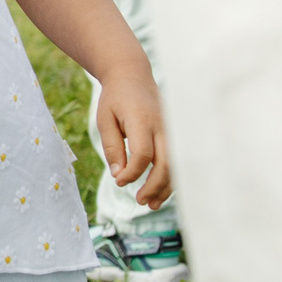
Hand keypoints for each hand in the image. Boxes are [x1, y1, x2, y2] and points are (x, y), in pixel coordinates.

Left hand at [93, 69, 172, 208]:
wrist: (132, 76)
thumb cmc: (115, 99)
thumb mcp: (105, 119)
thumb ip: (112, 147)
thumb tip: (119, 174)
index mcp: (141, 119)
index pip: (142, 153)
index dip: (132, 172)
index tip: (119, 181)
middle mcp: (161, 125)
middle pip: (165, 162)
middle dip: (154, 186)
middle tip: (140, 201)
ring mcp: (172, 129)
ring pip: (176, 164)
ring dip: (166, 187)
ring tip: (151, 204)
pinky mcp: (174, 133)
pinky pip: (177, 159)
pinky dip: (170, 177)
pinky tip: (160, 192)